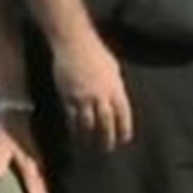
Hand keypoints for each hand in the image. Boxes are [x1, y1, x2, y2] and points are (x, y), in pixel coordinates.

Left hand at [0, 110, 51, 192]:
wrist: (15, 111)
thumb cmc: (6, 129)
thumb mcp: (1, 144)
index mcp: (30, 165)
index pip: (36, 190)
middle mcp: (37, 166)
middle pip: (42, 191)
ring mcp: (38, 163)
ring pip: (44, 186)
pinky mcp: (36, 160)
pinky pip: (43, 179)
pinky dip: (44, 190)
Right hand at [52, 31, 133, 150]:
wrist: (75, 43)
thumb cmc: (96, 53)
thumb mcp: (113, 69)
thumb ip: (115, 86)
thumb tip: (117, 100)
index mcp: (116, 88)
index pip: (123, 114)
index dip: (124, 129)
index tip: (124, 139)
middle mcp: (101, 95)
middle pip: (106, 123)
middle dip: (107, 138)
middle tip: (107, 148)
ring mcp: (84, 97)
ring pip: (88, 124)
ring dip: (89, 137)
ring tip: (89, 145)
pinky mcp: (68, 96)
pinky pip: (71, 118)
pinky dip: (74, 128)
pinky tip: (74, 133)